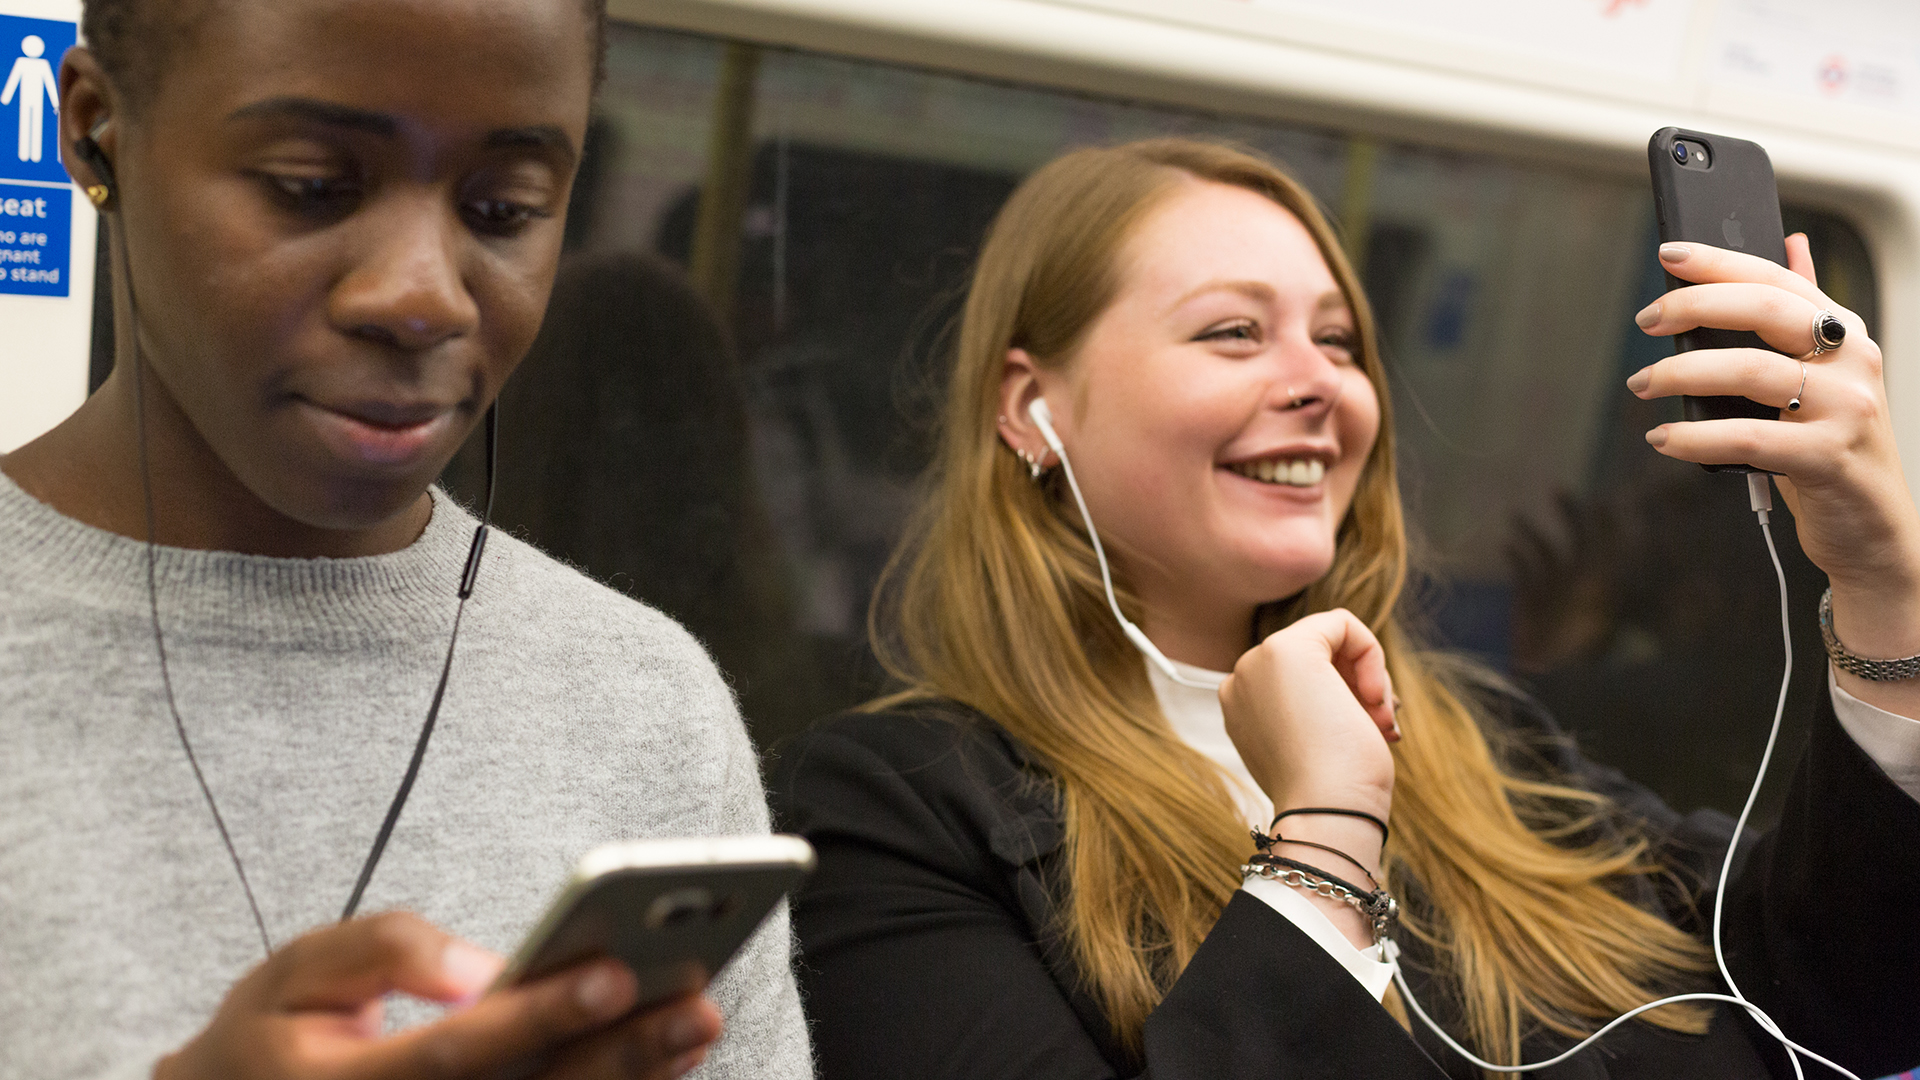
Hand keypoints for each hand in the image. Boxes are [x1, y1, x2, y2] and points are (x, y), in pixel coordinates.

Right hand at [155, 912, 722, 1079]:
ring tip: (694, 1024)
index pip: (454, 1055)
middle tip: (693, 1004)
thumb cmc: (275, 1040)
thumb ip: (384, 954)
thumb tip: (478, 968)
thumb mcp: (298, 974)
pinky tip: (665, 1060)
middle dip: (617, 1054)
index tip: (610, 973)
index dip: (535, 1016)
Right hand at [1219, 608, 1397, 823]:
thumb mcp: (1318, 741)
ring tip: (1383, 723)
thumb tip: (1347, 693)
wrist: (1327, 813)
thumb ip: (1314, 709)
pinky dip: (1370, 653)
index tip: (1372, 729)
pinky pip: (1340, 623)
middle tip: (1384, 725)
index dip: (1347, 694)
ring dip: (1365, 678)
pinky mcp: (1287, 650)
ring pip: (1330, 640)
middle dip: (1359, 684)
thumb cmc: (1335, 791)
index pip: (1302, 676)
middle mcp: (1240, 678)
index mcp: (1241, 705)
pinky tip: (1377, 695)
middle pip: (1317, 654)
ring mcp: (1257, 662)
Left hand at [1629, 237, 1919, 715]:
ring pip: (1751, 371)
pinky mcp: (1828, 459)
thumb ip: (1804, 312)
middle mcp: (1852, 363)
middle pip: (1766, 311)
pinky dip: (1696, 437)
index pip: (1779, 279)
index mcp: (1845, 334)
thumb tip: (1792, 242)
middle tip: (1646, 321)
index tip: (1669, 255)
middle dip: (1696, 307)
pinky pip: (1748, 438)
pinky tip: (1664, 439)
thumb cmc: (1831, 447)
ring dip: (1682, 374)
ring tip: (1642, 385)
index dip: (1722, 261)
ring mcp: (1846, 410)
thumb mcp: (1825, 374)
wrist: (1874, 530)